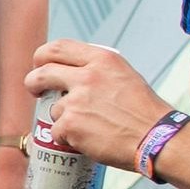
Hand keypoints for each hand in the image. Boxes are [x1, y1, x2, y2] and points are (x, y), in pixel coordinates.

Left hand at [25, 40, 163, 167]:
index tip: (40, 66)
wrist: (157, 139)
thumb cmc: (145, 112)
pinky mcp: (71, 124)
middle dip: (33, 83)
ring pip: (54, 109)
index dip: (42, 57)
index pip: (58, 48)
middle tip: (35, 91)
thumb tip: (73, 75)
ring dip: (65, 120)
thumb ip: (98, 71)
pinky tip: (89, 140)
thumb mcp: (125, 76)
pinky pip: (57, 132)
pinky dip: (68, 139)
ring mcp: (77, 101)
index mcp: (102, 60)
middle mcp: (87, 76)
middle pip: (42, 73)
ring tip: (91, 128)